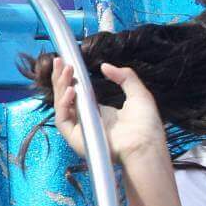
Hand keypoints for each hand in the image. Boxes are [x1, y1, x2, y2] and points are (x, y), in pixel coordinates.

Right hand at [52, 58, 166, 164]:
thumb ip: (125, 77)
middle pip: (67, 97)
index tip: (69, 64)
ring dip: (60, 86)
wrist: (145, 145)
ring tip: (65, 70)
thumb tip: (105, 66)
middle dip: (61, 78)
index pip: (79, 94)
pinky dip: (63, 104)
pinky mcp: (76, 139)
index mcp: (101, 113)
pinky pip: (63, 120)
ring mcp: (81, 130)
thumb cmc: (146, 125)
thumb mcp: (138, 94)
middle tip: (59, 60)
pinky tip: (71, 90)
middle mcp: (88, 121)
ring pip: (62, 106)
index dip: (72, 79)